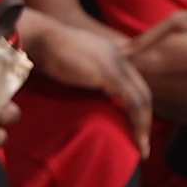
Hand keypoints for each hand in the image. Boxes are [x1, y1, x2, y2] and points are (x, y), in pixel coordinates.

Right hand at [17, 10, 152, 153]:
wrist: (41, 38)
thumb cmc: (48, 51)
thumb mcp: (74, 62)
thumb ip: (85, 73)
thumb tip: (86, 92)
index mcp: (112, 54)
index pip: (134, 84)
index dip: (137, 107)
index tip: (135, 129)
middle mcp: (119, 57)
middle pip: (143, 92)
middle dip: (145, 120)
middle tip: (142, 144)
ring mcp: (116, 65)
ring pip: (141, 99)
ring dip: (143, 125)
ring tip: (141, 147)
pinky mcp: (109, 74)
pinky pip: (132, 102)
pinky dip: (137, 121)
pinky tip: (135, 136)